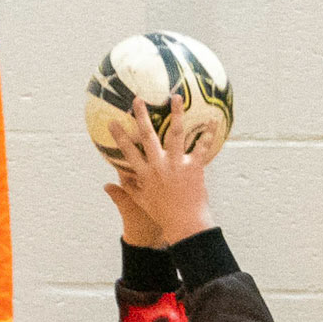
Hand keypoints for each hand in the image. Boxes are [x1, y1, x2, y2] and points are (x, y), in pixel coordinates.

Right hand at [108, 94, 214, 244]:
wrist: (185, 224)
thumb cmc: (163, 215)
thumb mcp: (141, 202)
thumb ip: (128, 189)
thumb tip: (109, 183)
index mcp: (145, 174)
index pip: (128, 152)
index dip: (119, 136)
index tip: (112, 121)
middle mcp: (159, 166)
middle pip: (148, 136)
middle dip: (142, 116)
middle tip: (138, 99)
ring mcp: (177, 165)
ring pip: (175, 134)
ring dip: (176, 113)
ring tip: (176, 97)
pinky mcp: (194, 167)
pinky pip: (202, 146)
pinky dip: (208, 133)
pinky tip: (212, 119)